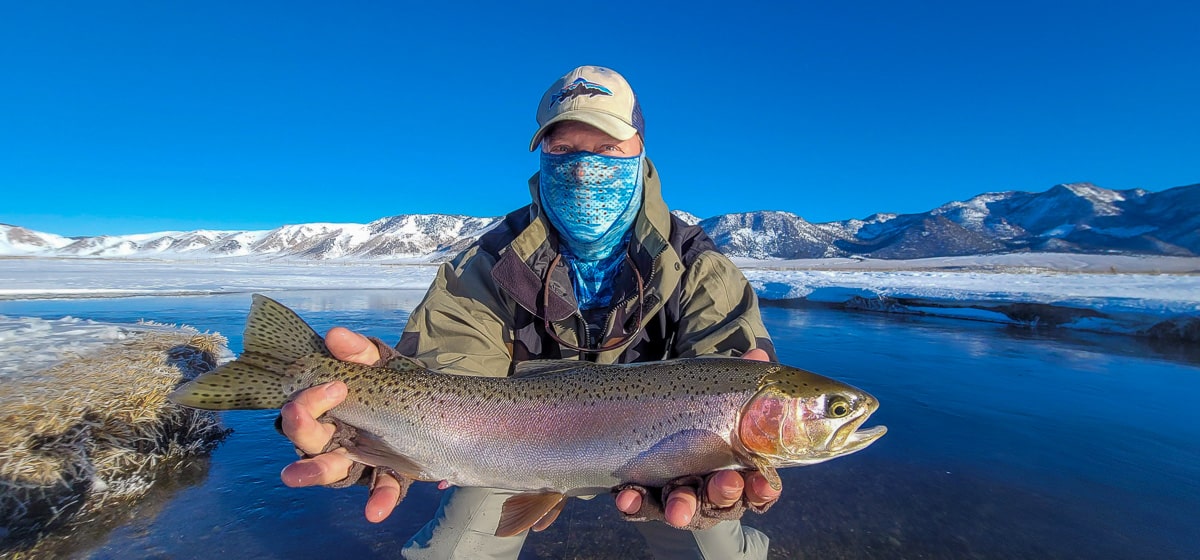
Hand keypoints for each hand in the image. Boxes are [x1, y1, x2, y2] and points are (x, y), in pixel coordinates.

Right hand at [279, 328, 402, 522]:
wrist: (445, 403)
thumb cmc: (402, 383)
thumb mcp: (383, 364)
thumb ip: (361, 353)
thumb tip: (335, 335)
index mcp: (331, 408)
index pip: (303, 408)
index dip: (309, 401)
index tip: (335, 387)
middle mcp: (339, 435)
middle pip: (310, 439)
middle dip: (302, 429)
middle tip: (300, 418)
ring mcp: (363, 457)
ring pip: (333, 468)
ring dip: (316, 473)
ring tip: (293, 476)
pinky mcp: (390, 473)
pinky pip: (381, 488)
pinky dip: (379, 500)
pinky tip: (376, 512)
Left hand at [615, 348, 780, 527]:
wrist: (654, 423)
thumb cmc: (702, 416)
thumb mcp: (719, 398)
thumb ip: (738, 381)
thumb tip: (758, 353)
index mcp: (737, 470)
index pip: (757, 488)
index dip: (762, 489)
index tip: (763, 483)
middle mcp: (709, 489)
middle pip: (722, 501)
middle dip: (724, 494)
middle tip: (725, 484)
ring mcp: (678, 495)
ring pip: (684, 507)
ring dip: (682, 507)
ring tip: (677, 508)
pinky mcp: (646, 497)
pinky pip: (641, 506)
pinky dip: (635, 503)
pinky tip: (627, 496)